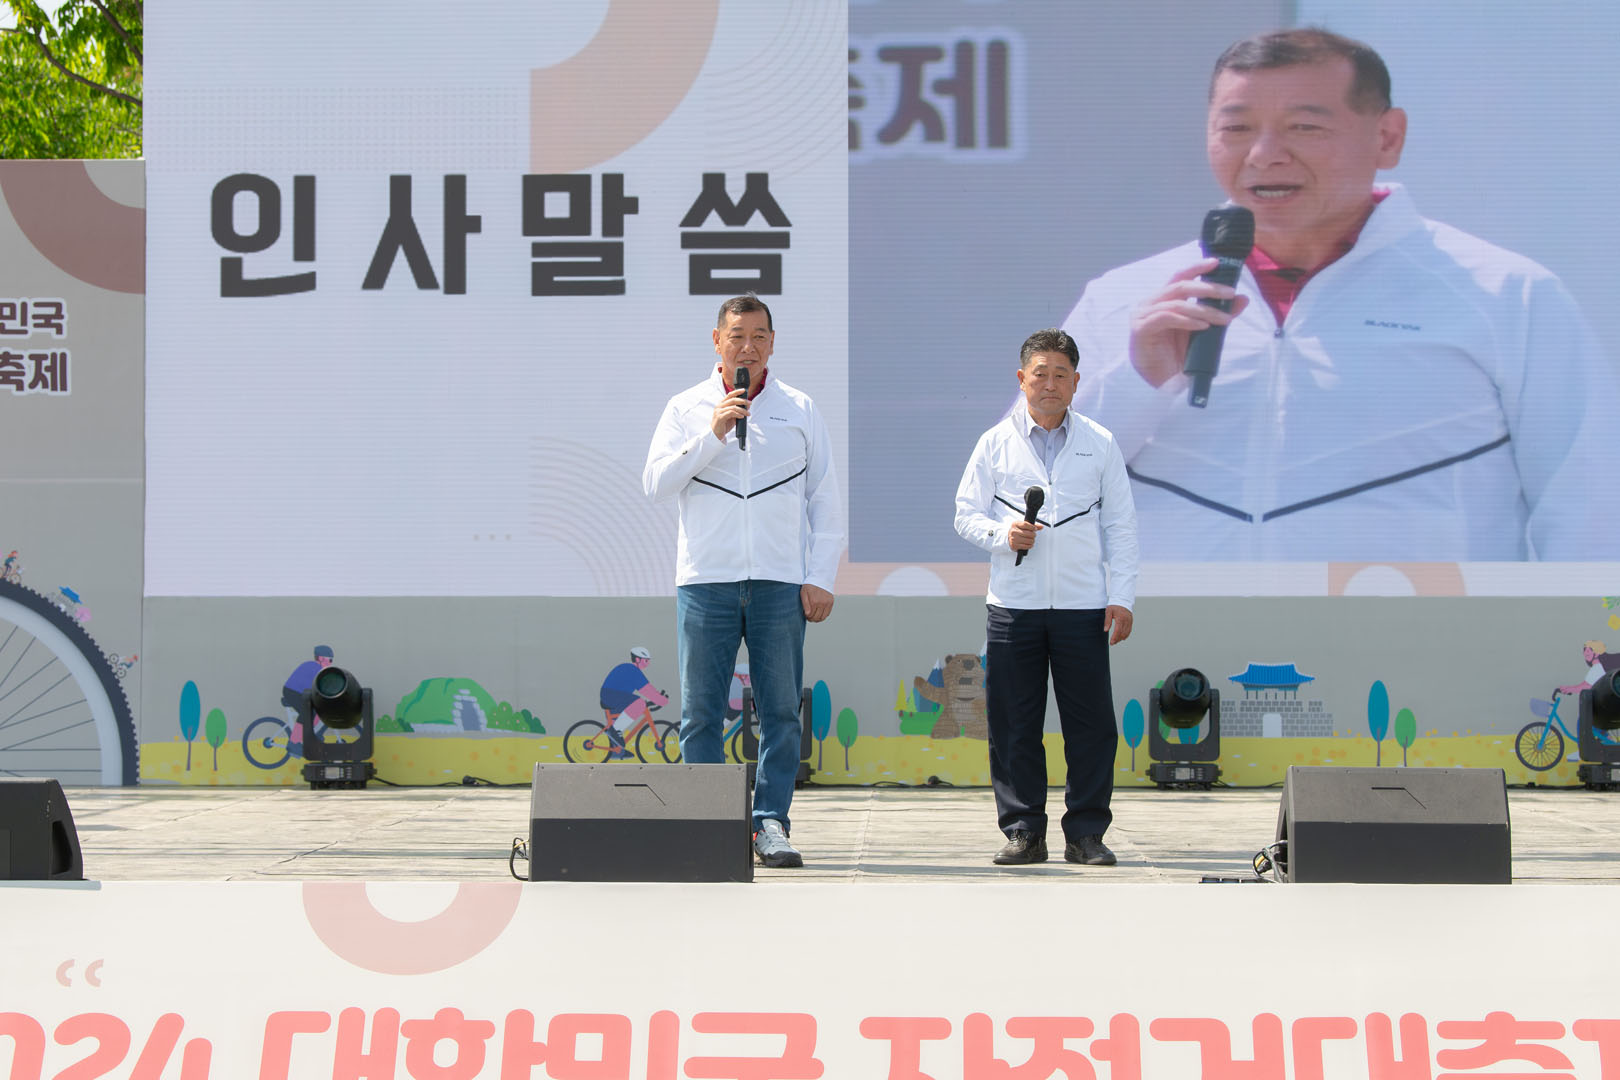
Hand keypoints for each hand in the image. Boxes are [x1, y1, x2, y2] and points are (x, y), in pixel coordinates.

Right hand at [709, 387, 750, 441]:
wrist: (716, 434)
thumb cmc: (724, 424)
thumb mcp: (732, 416)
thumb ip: (738, 410)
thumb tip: (747, 405)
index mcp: (722, 404)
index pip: (729, 395)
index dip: (737, 392)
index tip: (744, 390)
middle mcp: (719, 406)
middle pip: (732, 400)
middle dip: (743, 401)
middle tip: (750, 403)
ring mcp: (719, 411)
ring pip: (733, 407)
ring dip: (742, 410)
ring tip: (748, 413)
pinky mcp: (720, 417)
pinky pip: (731, 413)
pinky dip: (738, 414)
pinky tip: (742, 417)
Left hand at [801, 584, 833, 622]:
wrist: (820, 578)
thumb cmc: (810, 585)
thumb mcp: (803, 593)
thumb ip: (805, 604)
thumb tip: (807, 614)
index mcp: (814, 601)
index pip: (810, 615)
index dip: (807, 617)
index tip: (805, 615)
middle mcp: (821, 603)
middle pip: (816, 617)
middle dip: (812, 619)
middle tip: (809, 617)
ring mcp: (827, 603)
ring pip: (822, 617)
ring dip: (818, 619)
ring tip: (814, 617)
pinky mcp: (831, 602)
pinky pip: (827, 613)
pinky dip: (823, 616)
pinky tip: (819, 614)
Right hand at [1007, 519, 1042, 550]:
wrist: (1009, 538)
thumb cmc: (1018, 531)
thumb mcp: (1023, 526)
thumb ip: (1033, 525)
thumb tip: (1041, 526)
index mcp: (1015, 524)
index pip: (1026, 524)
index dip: (1032, 527)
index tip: (1035, 529)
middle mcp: (1013, 531)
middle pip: (1029, 533)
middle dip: (1033, 535)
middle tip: (1032, 535)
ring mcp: (1013, 539)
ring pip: (1029, 540)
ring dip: (1032, 541)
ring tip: (1030, 540)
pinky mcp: (1014, 545)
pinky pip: (1027, 546)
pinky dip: (1030, 545)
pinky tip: (1028, 544)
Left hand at [1104, 605, 1132, 644]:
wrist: (1123, 599)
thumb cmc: (1114, 605)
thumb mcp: (1108, 611)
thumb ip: (1107, 621)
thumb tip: (1106, 630)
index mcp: (1120, 618)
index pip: (1118, 631)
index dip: (1114, 637)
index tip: (1111, 642)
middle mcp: (1126, 620)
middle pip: (1122, 633)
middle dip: (1117, 639)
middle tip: (1112, 643)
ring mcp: (1129, 621)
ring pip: (1126, 632)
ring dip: (1121, 638)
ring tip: (1116, 641)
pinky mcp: (1131, 621)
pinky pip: (1129, 630)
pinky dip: (1126, 635)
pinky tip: (1122, 638)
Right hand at [1128, 258, 1250, 387]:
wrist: (1163, 382)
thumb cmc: (1178, 355)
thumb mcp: (1202, 330)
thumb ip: (1218, 313)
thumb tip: (1242, 299)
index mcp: (1163, 300)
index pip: (1179, 277)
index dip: (1197, 267)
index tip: (1217, 263)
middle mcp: (1150, 303)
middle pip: (1180, 285)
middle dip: (1208, 288)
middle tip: (1230, 293)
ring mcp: (1143, 315)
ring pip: (1177, 303)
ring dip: (1203, 310)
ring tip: (1223, 319)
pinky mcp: (1140, 329)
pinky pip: (1167, 317)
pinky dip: (1187, 320)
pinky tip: (1202, 326)